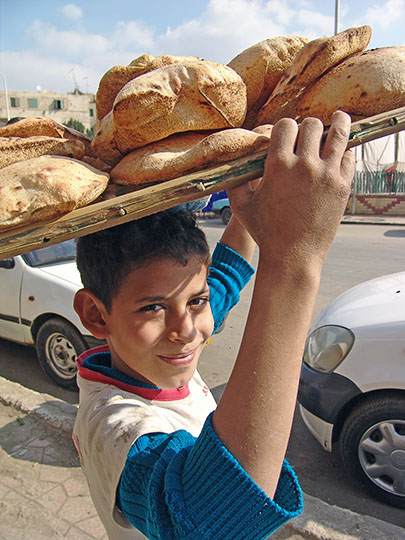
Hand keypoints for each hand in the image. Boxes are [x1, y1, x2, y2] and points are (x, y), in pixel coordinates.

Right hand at [228, 111, 354, 265]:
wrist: (293, 255)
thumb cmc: (265, 232)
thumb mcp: (241, 207)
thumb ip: (235, 181)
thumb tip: (232, 164)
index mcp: (278, 165)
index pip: (285, 125)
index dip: (285, 128)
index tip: (286, 135)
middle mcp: (304, 165)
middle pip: (311, 125)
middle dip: (306, 128)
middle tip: (306, 137)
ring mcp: (327, 174)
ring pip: (337, 133)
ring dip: (337, 122)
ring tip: (339, 117)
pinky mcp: (342, 185)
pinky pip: (348, 156)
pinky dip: (344, 151)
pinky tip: (339, 153)